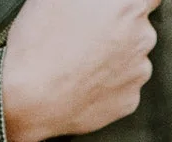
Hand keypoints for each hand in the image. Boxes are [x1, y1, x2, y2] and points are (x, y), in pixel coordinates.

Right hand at [1, 0, 161, 141]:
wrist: (29, 100)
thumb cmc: (39, 43)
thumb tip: (92, 2)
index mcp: (129, 4)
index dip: (130, 3)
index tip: (116, 9)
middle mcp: (143, 37)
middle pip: (140, 26)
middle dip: (119, 28)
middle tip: (86, 36)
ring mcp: (138, 72)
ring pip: (133, 57)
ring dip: (115, 57)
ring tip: (82, 63)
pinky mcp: (130, 101)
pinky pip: (124, 87)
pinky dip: (110, 85)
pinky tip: (85, 84)